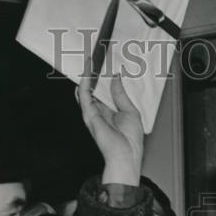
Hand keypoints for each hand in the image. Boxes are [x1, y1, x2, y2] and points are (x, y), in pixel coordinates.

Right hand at [77, 71, 143, 185]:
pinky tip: (87, 72)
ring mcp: (93, 115)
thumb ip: (121, 94)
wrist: (126, 155)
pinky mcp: (89, 115)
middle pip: (94, 91)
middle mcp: (100, 114)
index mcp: (111, 114)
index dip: (103, 81)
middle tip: (94, 60)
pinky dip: (85, 83)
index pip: (104, 94)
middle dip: (93, 77)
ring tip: (89, 62)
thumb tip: (116, 78)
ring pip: (86, 91)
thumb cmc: (130, 141)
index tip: (104, 67)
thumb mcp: (130, 111)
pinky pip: (84, 95)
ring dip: (86, 76)